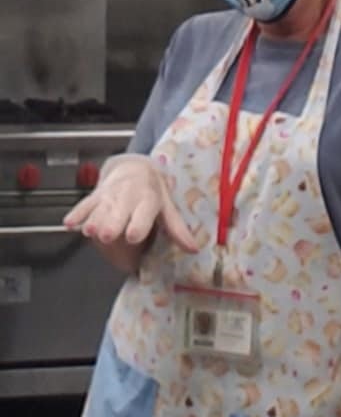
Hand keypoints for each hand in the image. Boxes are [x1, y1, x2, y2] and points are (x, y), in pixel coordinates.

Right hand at [64, 155, 197, 253]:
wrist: (134, 166)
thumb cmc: (152, 191)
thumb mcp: (167, 207)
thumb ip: (177, 229)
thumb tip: (194, 249)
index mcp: (149, 200)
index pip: (144, 213)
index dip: (138, 224)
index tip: (132, 236)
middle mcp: (129, 197)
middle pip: (118, 212)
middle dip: (112, 223)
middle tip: (107, 235)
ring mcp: (110, 196)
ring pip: (100, 209)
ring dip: (93, 219)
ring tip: (88, 230)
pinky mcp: (95, 195)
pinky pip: (84, 204)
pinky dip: (77, 213)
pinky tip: (69, 223)